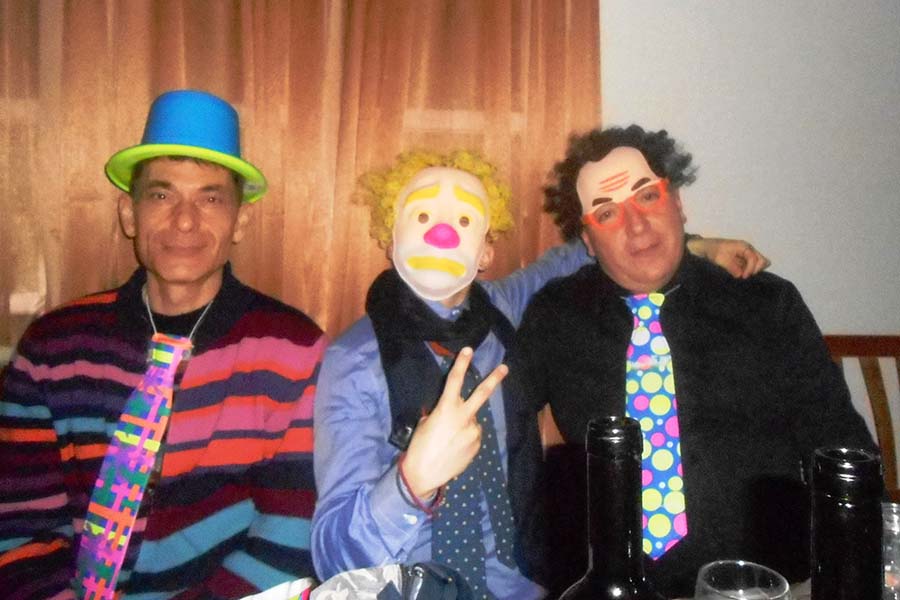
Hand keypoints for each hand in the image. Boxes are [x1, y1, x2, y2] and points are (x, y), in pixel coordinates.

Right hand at [401, 347, 507, 498]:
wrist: (424, 474)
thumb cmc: (419, 446)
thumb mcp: (425, 423)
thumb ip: (440, 413)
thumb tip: (449, 413)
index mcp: (446, 408)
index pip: (454, 380)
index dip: (461, 363)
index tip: (468, 350)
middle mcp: (464, 417)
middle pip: (482, 394)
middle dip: (494, 379)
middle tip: (505, 368)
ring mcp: (473, 432)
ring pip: (473, 421)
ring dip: (465, 424)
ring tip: (450, 439)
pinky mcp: (477, 445)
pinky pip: (473, 436)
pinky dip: (466, 437)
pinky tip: (455, 447)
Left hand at [689, 237, 770, 278]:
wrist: (707, 247)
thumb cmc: (713, 250)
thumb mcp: (720, 259)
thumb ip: (731, 266)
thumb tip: (740, 275)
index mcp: (743, 246)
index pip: (754, 258)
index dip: (750, 269)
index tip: (743, 277)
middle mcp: (748, 250)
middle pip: (762, 260)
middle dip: (756, 269)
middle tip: (745, 276)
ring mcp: (747, 255)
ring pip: (760, 263)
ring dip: (754, 270)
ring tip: (744, 275)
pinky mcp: (745, 260)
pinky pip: (754, 266)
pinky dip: (751, 271)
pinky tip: (743, 274)